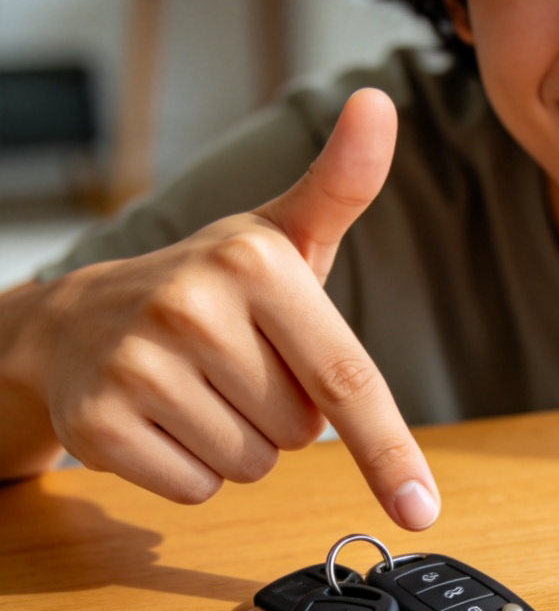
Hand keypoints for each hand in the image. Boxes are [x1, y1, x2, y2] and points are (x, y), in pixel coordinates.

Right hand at [17, 88, 439, 528]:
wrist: (84, 317)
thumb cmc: (214, 287)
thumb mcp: (281, 235)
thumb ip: (342, 183)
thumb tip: (380, 102)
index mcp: (257, 262)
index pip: (346, 378)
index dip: (389, 449)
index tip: (421, 508)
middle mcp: (193, 306)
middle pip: (301, 432)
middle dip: (283, 413)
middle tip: (240, 366)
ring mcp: (138, 366)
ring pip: (252, 465)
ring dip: (239, 442)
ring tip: (202, 387)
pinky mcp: (97, 424)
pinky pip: (197, 488)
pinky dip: (192, 469)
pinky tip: (164, 417)